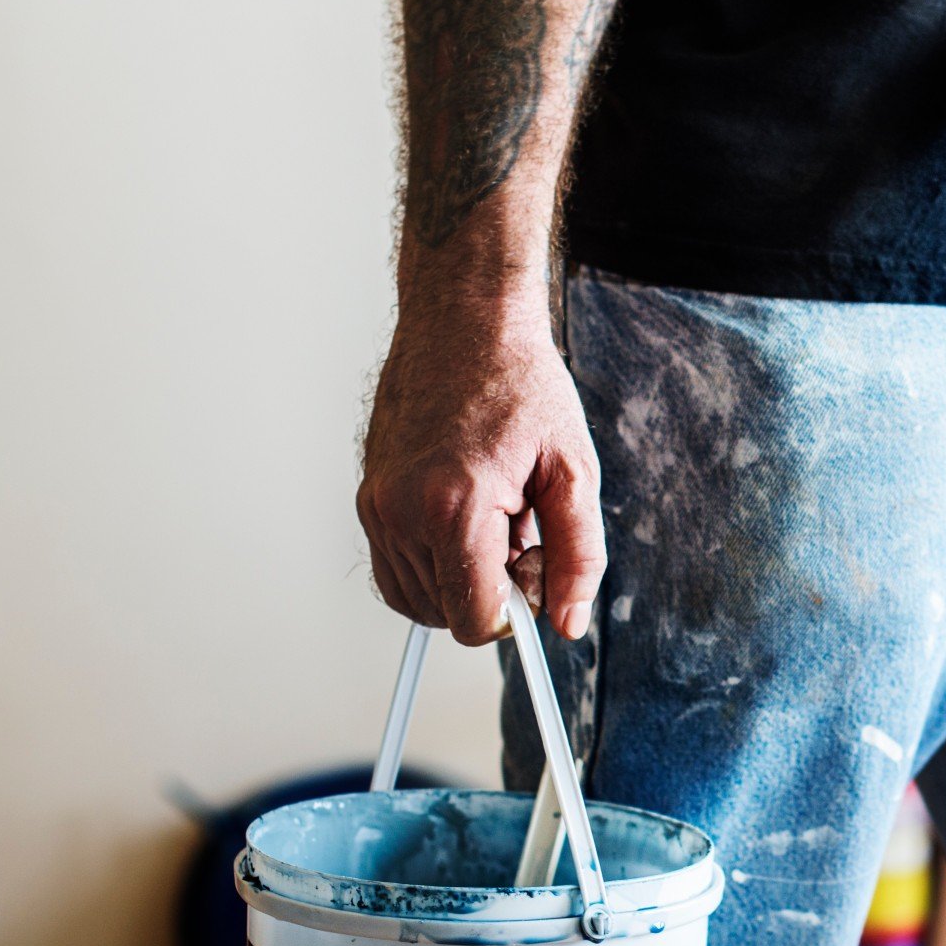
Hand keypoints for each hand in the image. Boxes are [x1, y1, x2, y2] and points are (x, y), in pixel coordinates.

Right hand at [359, 297, 604, 644]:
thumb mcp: (572, 472)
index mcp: (454, 507)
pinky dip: (435, 564)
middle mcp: (401, 512)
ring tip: (496, 518)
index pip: (474, 620)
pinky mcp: (367, 499)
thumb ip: (578, 557)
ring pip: (419, 599)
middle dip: (492, 591)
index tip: (536, 571)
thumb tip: (568, 623)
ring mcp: (376, 506)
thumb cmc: (519, 385)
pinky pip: (397, 570)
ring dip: (463, 577)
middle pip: (447, 615)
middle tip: (522, 533)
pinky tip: (468, 518)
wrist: (466, 322)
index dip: (516, 613)